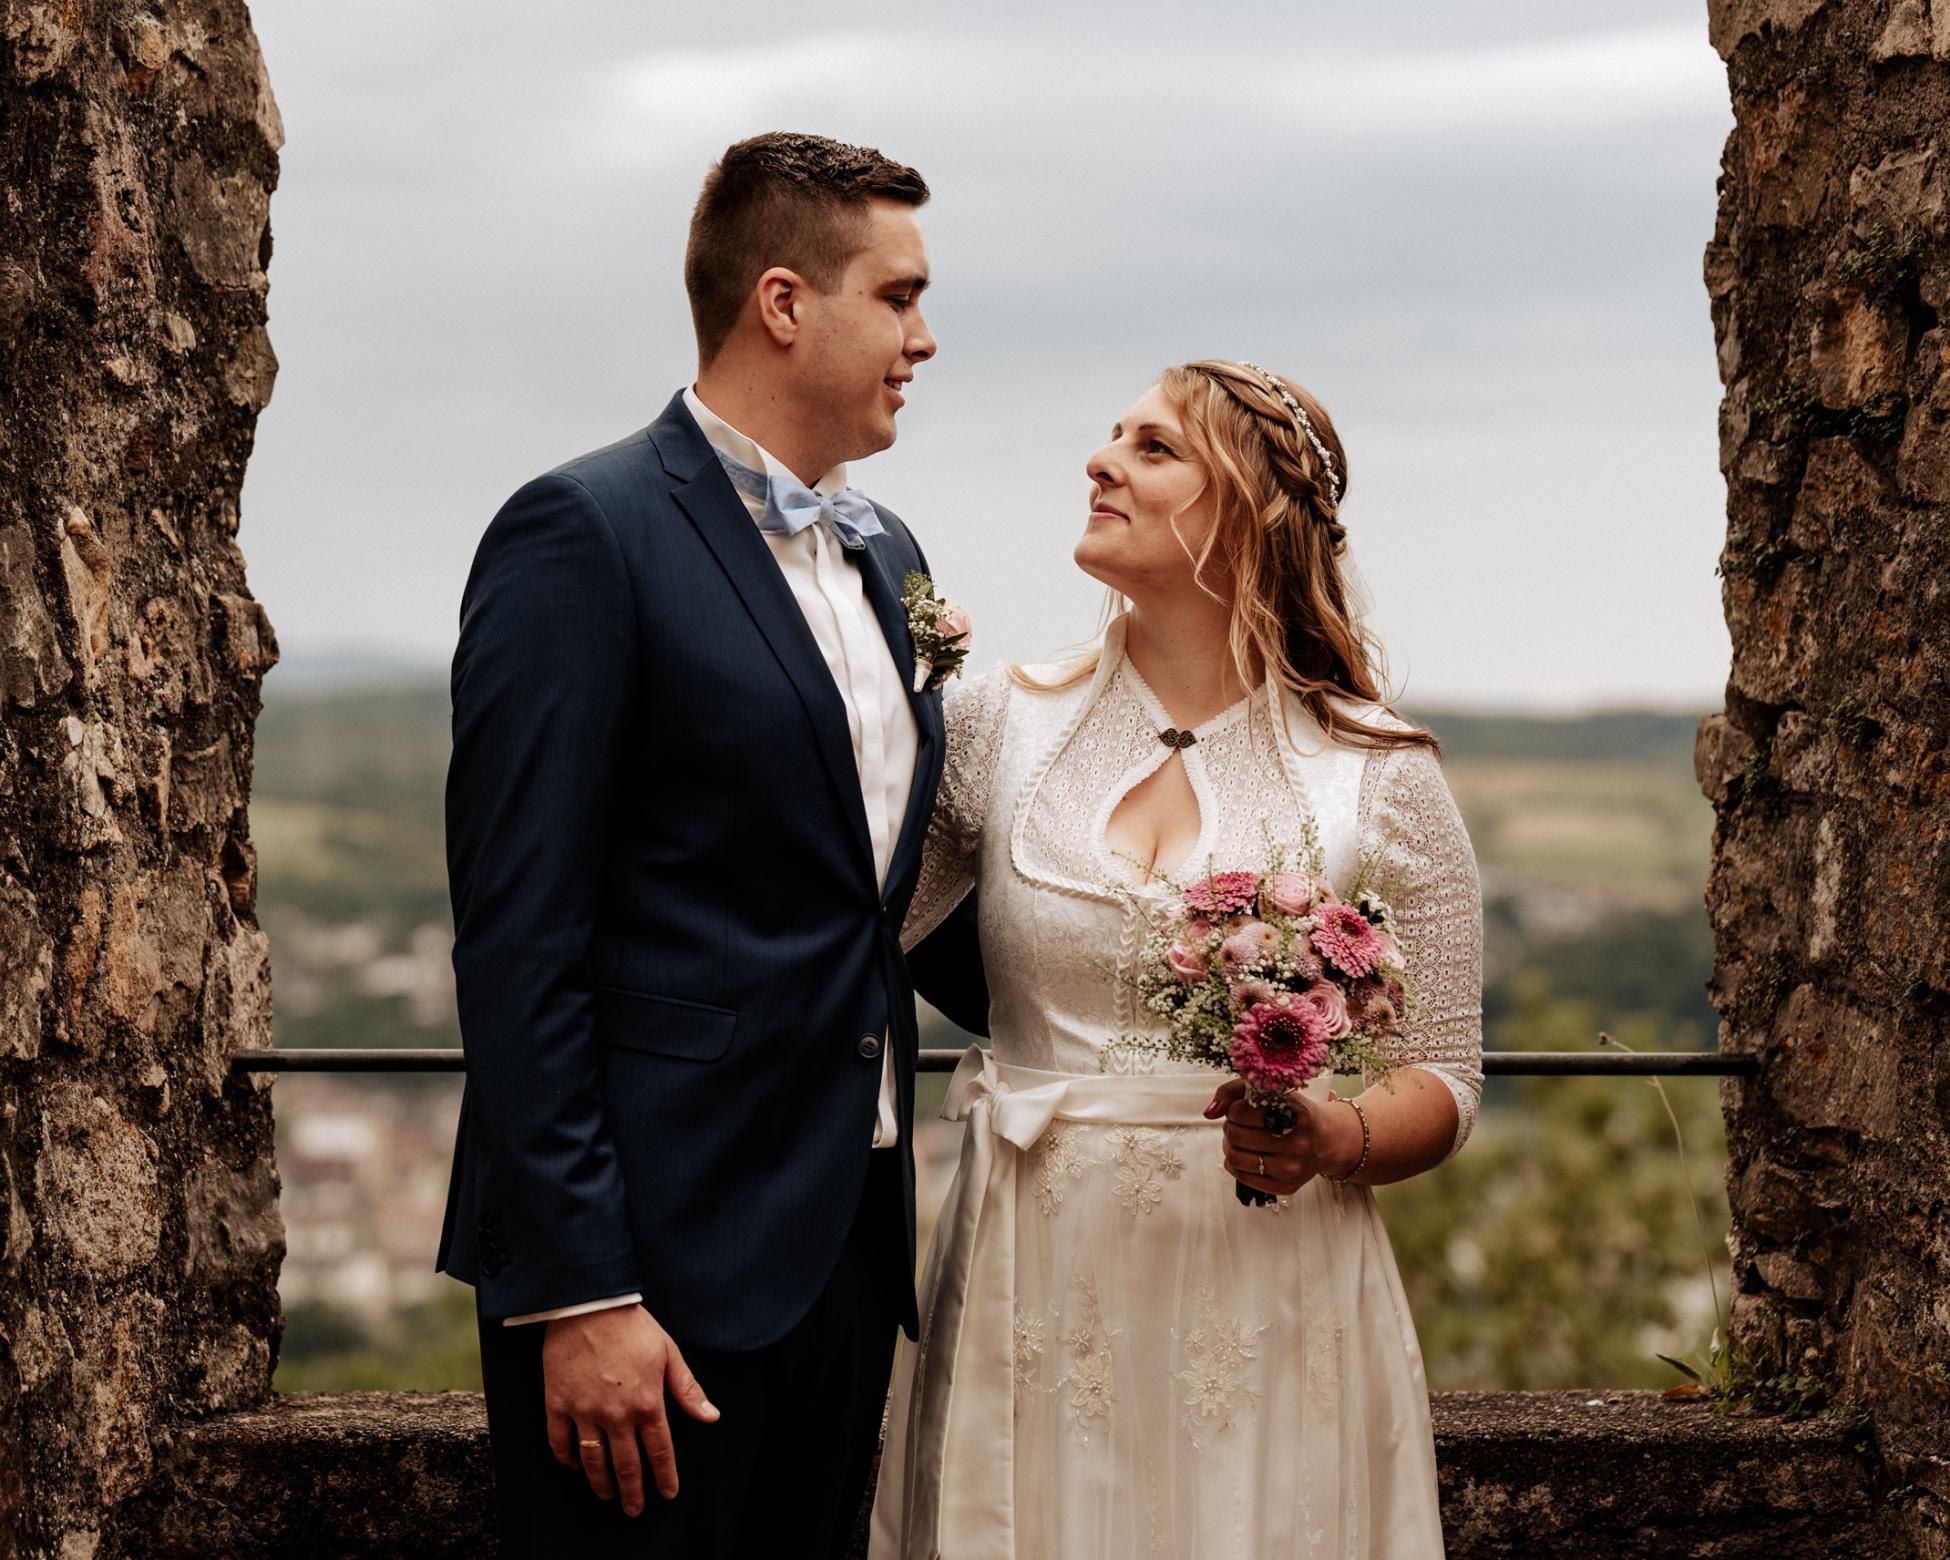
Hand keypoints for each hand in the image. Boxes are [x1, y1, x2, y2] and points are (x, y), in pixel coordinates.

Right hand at [542, 1304, 718, 1514]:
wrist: (589, 1304)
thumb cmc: (633, 1326)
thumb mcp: (668, 1353)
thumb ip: (687, 1389)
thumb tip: (711, 1416)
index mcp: (647, 1402)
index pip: (660, 1450)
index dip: (665, 1476)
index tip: (667, 1493)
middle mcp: (616, 1414)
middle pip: (626, 1464)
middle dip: (632, 1492)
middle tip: (634, 1509)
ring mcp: (584, 1410)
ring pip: (593, 1459)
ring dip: (601, 1482)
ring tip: (606, 1496)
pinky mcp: (558, 1403)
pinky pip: (560, 1440)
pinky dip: (567, 1457)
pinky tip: (574, 1465)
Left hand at [1204, 1079, 1358, 1196]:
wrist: (1326, 1140)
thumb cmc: (1292, 1112)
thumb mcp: (1270, 1091)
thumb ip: (1234, 1091)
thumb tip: (1209, 1112)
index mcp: (1293, 1113)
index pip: (1240, 1111)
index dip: (1234, 1109)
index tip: (1243, 1110)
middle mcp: (1296, 1142)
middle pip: (1235, 1134)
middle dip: (1230, 1127)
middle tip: (1239, 1125)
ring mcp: (1291, 1168)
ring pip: (1235, 1157)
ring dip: (1229, 1145)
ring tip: (1239, 1140)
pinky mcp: (1285, 1187)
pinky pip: (1242, 1176)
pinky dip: (1235, 1164)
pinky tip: (1246, 1154)